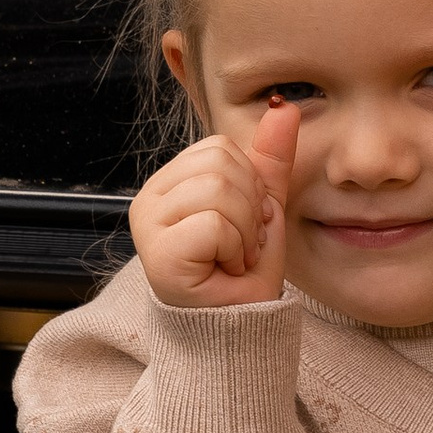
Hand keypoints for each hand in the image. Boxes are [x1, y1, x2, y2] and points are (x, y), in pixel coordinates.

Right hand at [130, 103, 299, 309]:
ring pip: (218, 190)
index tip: (242, 225)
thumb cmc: (242, 271)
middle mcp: (149, 198)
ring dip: (244, 231)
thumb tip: (283, 106)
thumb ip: (269, 157)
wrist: (238, 327)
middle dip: (249, 208)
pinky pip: (214, 224)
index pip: (218, 147)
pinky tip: (222, 271)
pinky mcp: (158, 253)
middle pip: (219, 165)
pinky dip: (233, 249)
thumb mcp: (262, 205)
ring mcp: (148, 226)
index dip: (248, 185)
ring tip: (232, 258)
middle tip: (239, 245)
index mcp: (169, 182)